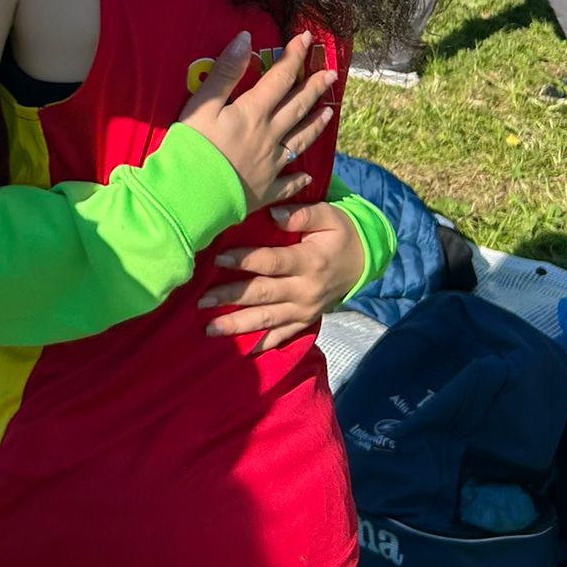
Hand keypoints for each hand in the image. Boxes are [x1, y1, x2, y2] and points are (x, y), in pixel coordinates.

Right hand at [178, 31, 336, 216]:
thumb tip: (246, 39)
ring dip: (315, 125)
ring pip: (300, 141)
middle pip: (297, 107)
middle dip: (314, 88)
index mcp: (254, 112)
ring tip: (329, 113)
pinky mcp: (264, 191)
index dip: (294, 56)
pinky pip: (287, 184)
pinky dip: (298, 178)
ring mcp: (270, 165)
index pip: (280, 78)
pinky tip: (306, 176)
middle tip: (331, 74)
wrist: (190, 196)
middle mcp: (269, 136)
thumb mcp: (202, 104)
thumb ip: (225, 72)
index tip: (306, 39)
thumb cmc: (191, 147)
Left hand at [197, 202, 366, 352]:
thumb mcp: (329, 216)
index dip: (244, 260)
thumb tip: (274, 215)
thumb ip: (302, 215)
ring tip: (211, 329)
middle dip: (231, 297)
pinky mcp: (306, 321)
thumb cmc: (340, 234)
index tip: (217, 258)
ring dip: (238, 325)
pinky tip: (242, 351)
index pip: (271, 262)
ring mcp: (306, 310)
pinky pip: (283, 336)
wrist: (364, 261)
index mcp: (309, 261)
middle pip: (263, 294)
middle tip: (201, 300)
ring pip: (268, 320)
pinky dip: (263, 344)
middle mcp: (306, 290)